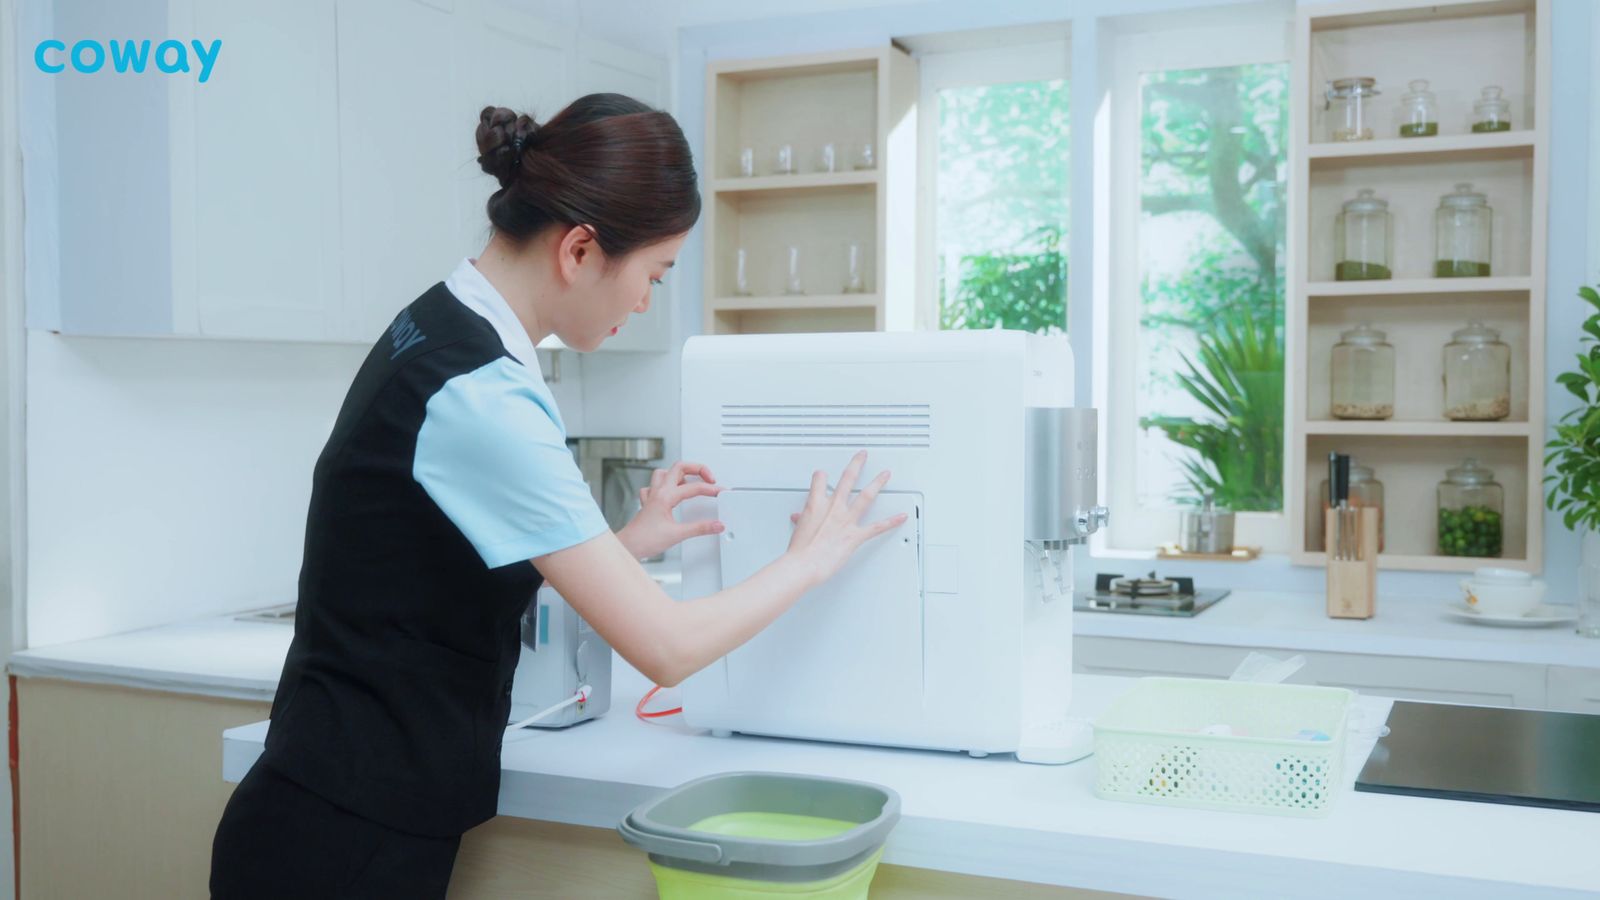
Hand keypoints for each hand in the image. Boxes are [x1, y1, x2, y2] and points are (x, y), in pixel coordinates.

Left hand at [616, 461, 724, 559]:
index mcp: (665, 496)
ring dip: (680, 473)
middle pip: (679, 467)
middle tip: (709, 477)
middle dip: (697, 468)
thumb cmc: (645, 540)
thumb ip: (700, 528)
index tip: (720, 492)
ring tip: (692, 479)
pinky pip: (654, 485)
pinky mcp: (648, 503)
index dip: (710, 489)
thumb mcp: (677, 535)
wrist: (628, 546)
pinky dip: (664, 485)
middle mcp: (658, 492)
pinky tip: (669, 491)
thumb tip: (716, 524)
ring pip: (665, 472)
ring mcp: (652, 496)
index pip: (694, 487)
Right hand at [784, 450, 907, 588]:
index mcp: (816, 504)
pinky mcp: (855, 535)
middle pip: (847, 479)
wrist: (804, 564)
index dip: (822, 476)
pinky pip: (877, 527)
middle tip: (862, 456)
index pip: (820, 480)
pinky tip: (900, 517)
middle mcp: (833, 508)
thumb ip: (802, 520)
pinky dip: (891, 522)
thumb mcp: (799, 530)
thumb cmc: (799, 550)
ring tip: (885, 474)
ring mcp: (846, 520)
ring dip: (877, 483)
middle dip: (856, 464)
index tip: (824, 474)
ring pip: (865, 496)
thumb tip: (799, 519)